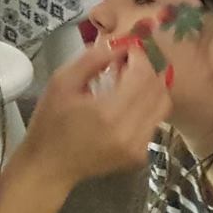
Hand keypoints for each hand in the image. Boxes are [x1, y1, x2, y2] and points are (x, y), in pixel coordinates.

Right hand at [17, 38, 168, 190]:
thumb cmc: (50, 124)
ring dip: (150, 87)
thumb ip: (93, 59)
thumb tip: (120, 44)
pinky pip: (155, 121)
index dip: (139, 56)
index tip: (127, 48)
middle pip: (158, 88)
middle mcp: (131, 132)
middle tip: (127, 62)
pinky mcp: (141, 155)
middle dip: (146, 69)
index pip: (144, 75)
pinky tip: (126, 103)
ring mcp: (139, 147)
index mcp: (110, 113)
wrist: (50, 168)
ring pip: (162, 105)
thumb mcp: (62, 82)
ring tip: (127, 81)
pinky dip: (146, 106)